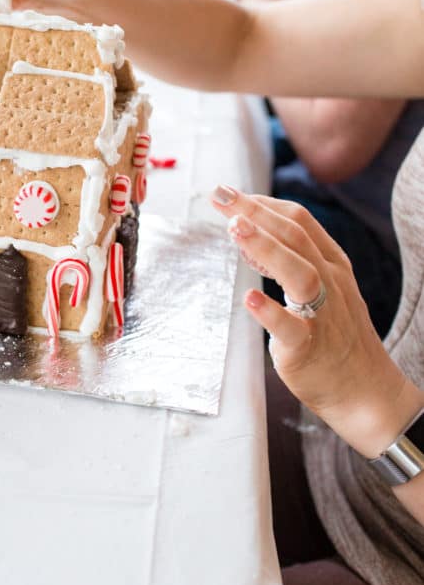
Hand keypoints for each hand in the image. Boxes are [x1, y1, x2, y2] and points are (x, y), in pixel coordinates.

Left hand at [210, 186, 416, 457]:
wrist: (365, 391)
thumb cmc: (335, 338)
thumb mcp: (319, 290)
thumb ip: (288, 261)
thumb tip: (250, 233)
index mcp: (332, 265)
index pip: (299, 221)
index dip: (263, 203)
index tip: (230, 192)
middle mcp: (330, 283)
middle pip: (294, 236)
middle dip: (255, 212)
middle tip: (220, 195)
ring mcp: (322, 314)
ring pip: (299, 272)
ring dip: (266, 247)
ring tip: (234, 228)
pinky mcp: (309, 347)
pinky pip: (291, 327)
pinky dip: (269, 312)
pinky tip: (247, 298)